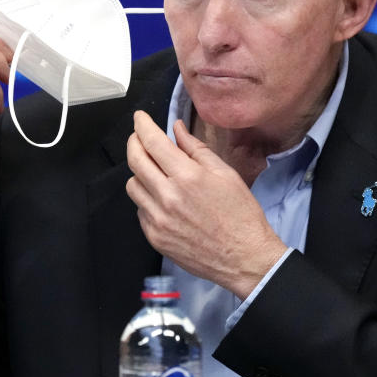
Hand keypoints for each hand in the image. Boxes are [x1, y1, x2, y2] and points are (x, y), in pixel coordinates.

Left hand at [125, 110, 287, 298]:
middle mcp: (167, 197)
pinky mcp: (155, 237)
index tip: (139, 118)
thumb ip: (196, 149)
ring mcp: (158, 220)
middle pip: (135, 161)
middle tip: (139, 137)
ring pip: (133, 186)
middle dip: (133, 143)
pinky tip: (163, 199)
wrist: (244, 258)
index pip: (153, 142)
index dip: (142, 126)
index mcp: (187, 177)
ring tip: (155, 171)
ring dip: (140, 172)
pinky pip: (140, 210)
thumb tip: (176, 129)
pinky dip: (147, 199)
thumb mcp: (225, 174)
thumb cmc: (241, 214)